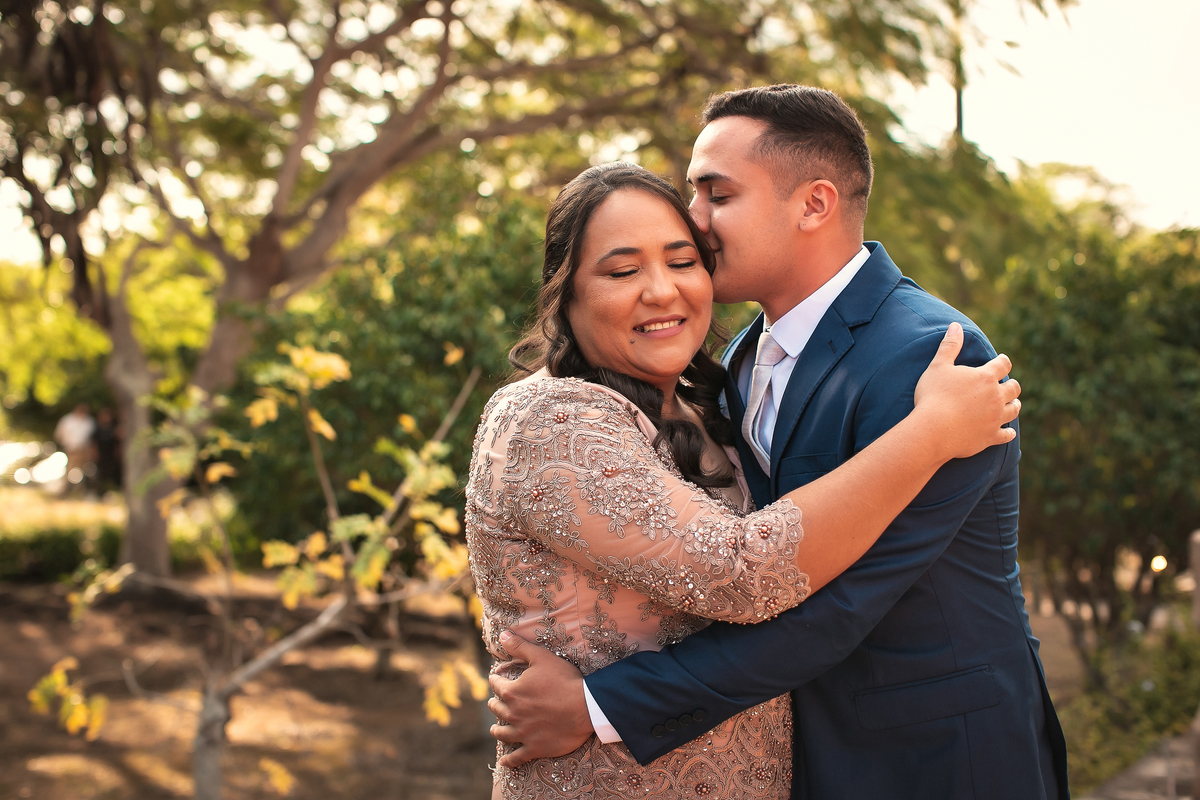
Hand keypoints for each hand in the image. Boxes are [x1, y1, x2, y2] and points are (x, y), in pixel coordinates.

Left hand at [488, 631, 593, 767]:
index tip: (496, 678)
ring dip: (497, 730)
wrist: (585, 707)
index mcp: (512, 692)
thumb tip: (502, 634)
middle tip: (495, 703)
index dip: (496, 679)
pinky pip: (516, 757)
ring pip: (502, 733)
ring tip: (495, 729)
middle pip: (497, 709)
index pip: (496, 684)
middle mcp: (513, 713)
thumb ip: (519, 646)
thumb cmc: (564, 680)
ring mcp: (523, 733)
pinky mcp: (534, 748)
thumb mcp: (541, 657)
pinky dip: (509, 761)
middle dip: (495, 704)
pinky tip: (504, 762)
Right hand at [913, 322, 1021, 460]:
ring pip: (1014, 410)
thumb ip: (950, 346)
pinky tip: (1009, 432)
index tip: (1002, 361)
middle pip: (1014, 388)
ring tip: (1013, 404)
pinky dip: (1008, 433)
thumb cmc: (933, 396)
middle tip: (1008, 384)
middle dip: (1012, 385)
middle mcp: (996, 397)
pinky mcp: (991, 437)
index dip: (1003, 361)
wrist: (933, 430)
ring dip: (1014, 405)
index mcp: (986, 377)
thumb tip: (955, 325)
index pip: (1003, 364)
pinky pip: (1006, 435)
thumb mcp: (938, 366)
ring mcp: (996, 418)